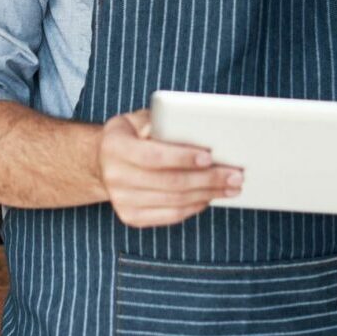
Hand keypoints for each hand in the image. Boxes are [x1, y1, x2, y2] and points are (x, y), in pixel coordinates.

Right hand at [97, 109, 242, 227]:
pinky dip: (194, 207)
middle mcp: (115, 177)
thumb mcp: (137, 118)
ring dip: (207, 195)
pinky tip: (210, 197)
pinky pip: (170, 216)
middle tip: (235, 175)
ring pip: (174, 201)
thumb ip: (160, 120)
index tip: (210, 156)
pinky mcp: (131, 217)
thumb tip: (194, 127)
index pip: (154, 156)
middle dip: (207, 179)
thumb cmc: (129, 134)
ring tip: (231, 187)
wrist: (102, 162)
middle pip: (170, 182)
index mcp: (115, 147)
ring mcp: (122, 201)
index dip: (182, 157)